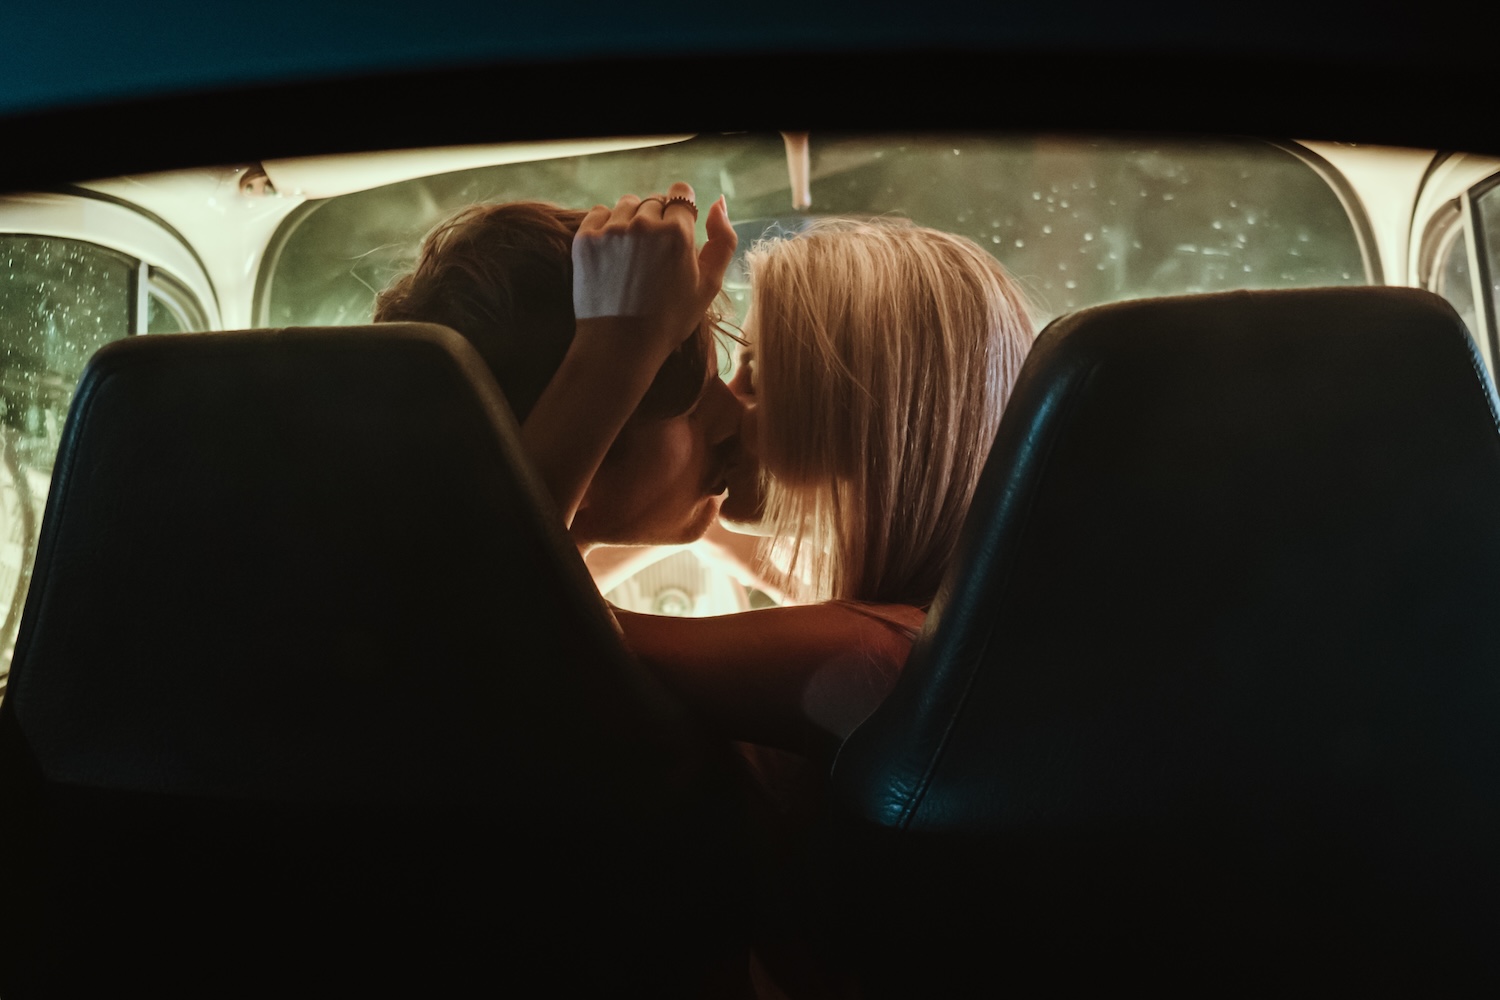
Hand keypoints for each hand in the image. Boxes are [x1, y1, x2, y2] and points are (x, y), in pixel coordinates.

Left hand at [572, 182, 734, 360]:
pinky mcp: (586, 239)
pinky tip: (614, 253)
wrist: (620, 345)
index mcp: (678, 233)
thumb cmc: (669, 319)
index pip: (681, 193)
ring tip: (634, 254)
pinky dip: (607, 225)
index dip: (681, 212)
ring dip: (632, 220)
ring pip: (627, 204)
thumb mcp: (709, 285)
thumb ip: (723, 240)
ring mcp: (612, 230)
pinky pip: (600, 213)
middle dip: (658, 219)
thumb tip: (719, 201)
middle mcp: (644, 224)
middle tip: (654, 255)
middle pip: (654, 200)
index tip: (676, 232)